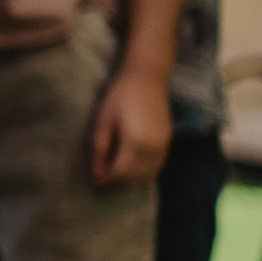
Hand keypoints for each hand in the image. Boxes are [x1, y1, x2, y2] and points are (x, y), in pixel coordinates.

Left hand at [90, 63, 173, 186]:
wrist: (147, 79)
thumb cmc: (120, 96)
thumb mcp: (103, 122)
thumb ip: (100, 149)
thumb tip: (96, 173)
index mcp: (136, 142)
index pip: (120, 172)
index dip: (106, 180)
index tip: (93, 180)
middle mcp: (153, 148)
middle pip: (135, 177)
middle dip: (117, 182)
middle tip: (102, 178)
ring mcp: (163, 146)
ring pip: (148, 175)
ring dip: (131, 179)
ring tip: (115, 173)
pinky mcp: (168, 142)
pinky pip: (157, 166)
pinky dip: (144, 172)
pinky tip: (132, 168)